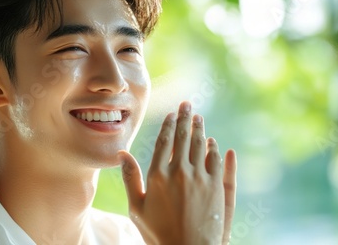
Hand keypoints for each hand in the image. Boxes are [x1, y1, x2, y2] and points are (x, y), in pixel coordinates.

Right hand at [118, 101, 236, 244]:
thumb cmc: (158, 234)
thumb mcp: (137, 209)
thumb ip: (130, 178)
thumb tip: (122, 153)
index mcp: (158, 176)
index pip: (164, 142)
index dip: (168, 125)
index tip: (172, 113)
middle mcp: (179, 173)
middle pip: (183, 138)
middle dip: (186, 118)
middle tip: (188, 105)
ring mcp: (200, 179)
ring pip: (200, 145)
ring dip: (200, 129)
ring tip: (199, 118)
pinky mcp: (215, 187)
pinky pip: (215, 160)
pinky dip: (213, 148)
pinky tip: (211, 142)